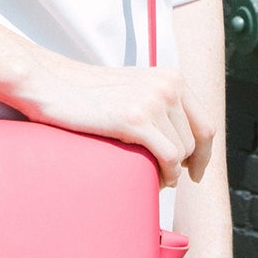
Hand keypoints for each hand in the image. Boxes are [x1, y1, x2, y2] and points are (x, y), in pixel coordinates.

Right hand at [17, 58, 215, 187]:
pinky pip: (169, 158)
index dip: (204, 153)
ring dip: (172, 172)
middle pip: (196, 141)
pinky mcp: (136, 119)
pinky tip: (154, 179)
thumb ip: (160, 103)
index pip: (205, 123)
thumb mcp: (135, 90)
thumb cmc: (89, 95)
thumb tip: (185, 138)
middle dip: (186, 166)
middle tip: (168, 178)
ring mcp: (153, 100)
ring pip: (183, 152)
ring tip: (153, 177)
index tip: (195, 172)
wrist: (52, 86)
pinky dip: (166, 174)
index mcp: (171, 77)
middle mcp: (168, 85)